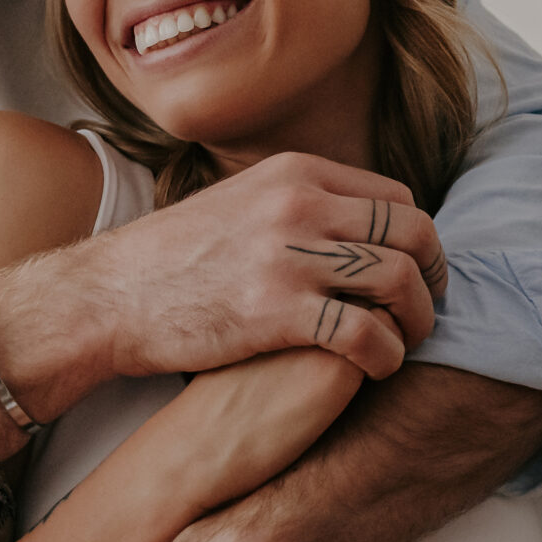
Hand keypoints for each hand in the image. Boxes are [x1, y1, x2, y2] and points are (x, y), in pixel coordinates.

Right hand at [75, 152, 446, 381]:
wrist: (108, 295)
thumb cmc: (173, 258)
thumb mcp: (240, 201)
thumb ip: (297, 202)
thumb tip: (353, 218)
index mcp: (295, 172)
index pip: (396, 198)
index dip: (417, 240)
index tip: (413, 271)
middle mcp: (299, 204)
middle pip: (413, 233)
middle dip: (433, 276)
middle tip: (425, 309)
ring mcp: (289, 256)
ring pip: (399, 281)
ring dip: (416, 320)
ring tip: (405, 343)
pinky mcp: (277, 312)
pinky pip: (366, 333)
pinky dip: (387, 355)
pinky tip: (377, 368)